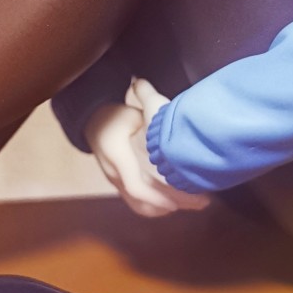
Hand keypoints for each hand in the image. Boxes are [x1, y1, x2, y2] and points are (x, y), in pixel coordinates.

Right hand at [85, 77, 210, 218]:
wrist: (92, 125)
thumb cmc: (113, 118)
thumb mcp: (129, 112)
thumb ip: (143, 101)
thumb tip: (146, 84)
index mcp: (118, 158)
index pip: (136, 186)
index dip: (158, 197)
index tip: (180, 200)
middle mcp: (116, 175)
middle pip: (141, 202)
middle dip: (171, 205)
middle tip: (200, 202)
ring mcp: (117, 183)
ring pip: (140, 206)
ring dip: (167, 208)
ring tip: (194, 204)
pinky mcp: (122, 186)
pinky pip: (138, 203)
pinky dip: (158, 206)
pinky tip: (178, 202)